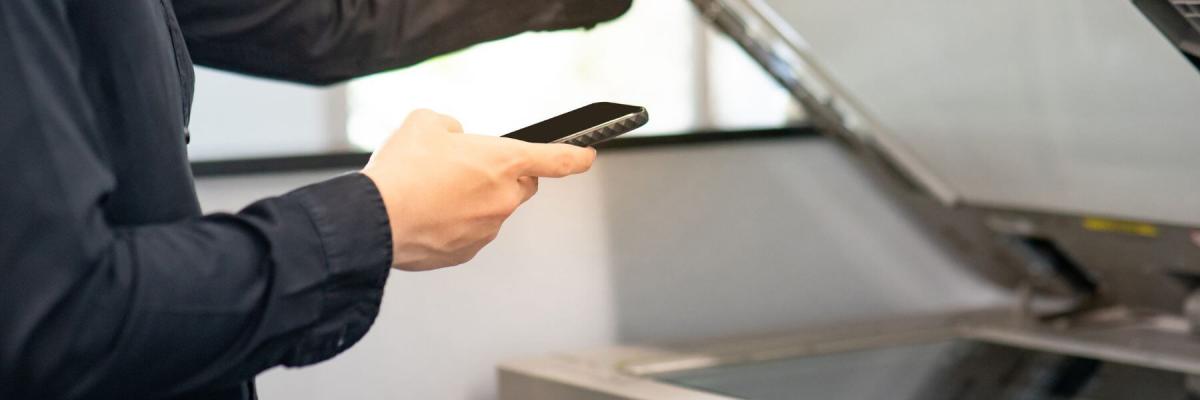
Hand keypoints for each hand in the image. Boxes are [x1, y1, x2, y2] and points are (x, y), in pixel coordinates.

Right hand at [361, 109, 595, 270]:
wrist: (374, 219)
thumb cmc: (402, 170)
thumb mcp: (425, 123)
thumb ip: (451, 127)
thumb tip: (454, 139)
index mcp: (504, 161)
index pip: (557, 159)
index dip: (576, 156)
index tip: (586, 156)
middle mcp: (503, 198)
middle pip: (520, 185)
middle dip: (502, 176)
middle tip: (466, 168)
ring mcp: (487, 229)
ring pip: (491, 210)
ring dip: (472, 200)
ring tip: (432, 192)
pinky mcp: (466, 252)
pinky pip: (469, 232)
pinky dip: (454, 223)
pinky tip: (426, 214)